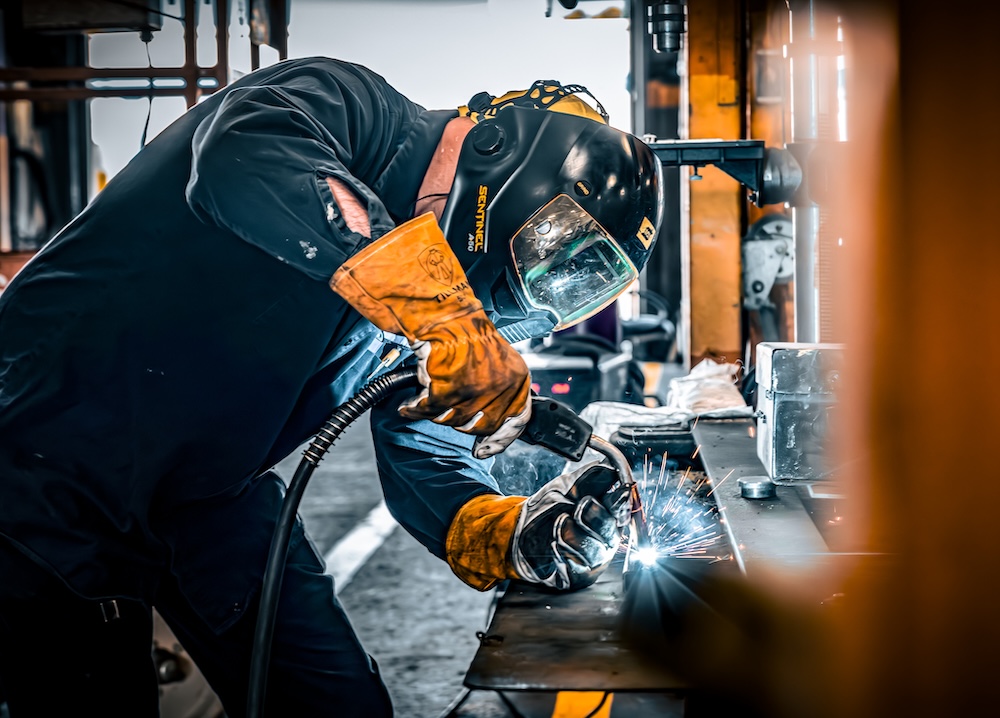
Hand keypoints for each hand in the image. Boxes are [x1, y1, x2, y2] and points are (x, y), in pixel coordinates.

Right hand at [330, 213, 529, 455]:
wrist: (445, 313)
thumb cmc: (467, 332)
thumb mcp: (497, 362)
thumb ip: (497, 392)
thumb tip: (489, 429)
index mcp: (517, 381)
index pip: (515, 422)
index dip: (499, 439)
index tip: (484, 449)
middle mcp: (500, 389)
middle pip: (479, 425)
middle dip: (460, 419)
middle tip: (448, 404)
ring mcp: (474, 393)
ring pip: (451, 420)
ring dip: (436, 412)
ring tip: (427, 399)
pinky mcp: (447, 392)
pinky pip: (427, 411)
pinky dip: (414, 410)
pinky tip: (408, 406)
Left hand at [511, 462, 630, 590]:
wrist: (520, 531)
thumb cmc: (548, 508)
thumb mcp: (567, 486)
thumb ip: (590, 478)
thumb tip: (612, 469)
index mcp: (609, 515)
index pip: (623, 510)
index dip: (619, 503)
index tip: (610, 493)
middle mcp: (606, 540)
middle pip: (612, 533)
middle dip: (594, 517)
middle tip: (577, 506)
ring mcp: (594, 560)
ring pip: (594, 552)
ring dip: (572, 535)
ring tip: (557, 524)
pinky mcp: (578, 577)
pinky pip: (577, 571)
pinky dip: (562, 555)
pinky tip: (552, 546)